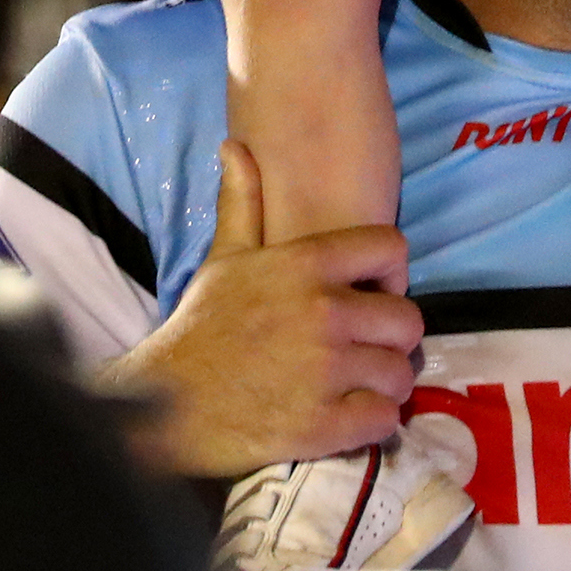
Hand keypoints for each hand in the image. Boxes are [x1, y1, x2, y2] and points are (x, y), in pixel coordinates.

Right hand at [100, 141, 425, 477]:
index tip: (374, 295)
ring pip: (401, 373)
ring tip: (362, 386)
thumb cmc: (199, 328)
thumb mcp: (222, 259)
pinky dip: (375, 421)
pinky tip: (353, 417)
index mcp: (305, 266)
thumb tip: (236, 145)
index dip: (391, 274)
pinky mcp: (324, 425)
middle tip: (370, 350)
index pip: (391, 249)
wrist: (162, 406)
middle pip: (408, 320)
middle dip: (393, 338)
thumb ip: (242, 202)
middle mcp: (324, 313)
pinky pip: (384, 418)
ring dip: (386, 383)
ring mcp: (326, 371)